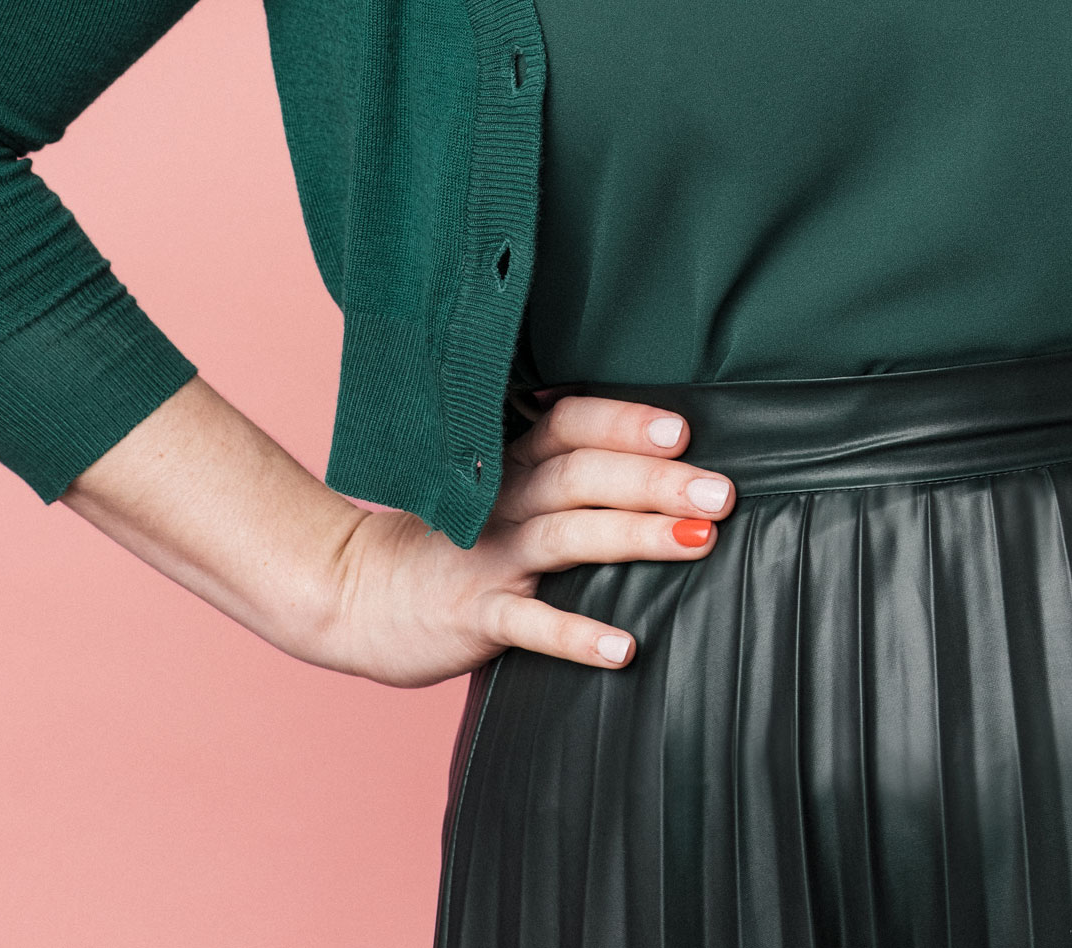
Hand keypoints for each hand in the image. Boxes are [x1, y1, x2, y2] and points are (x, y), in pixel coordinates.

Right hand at [313, 394, 735, 684]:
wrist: (350, 594)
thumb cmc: (445, 540)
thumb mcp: (496, 491)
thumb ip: (558, 473)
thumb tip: (654, 462)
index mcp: (510, 463)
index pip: (570, 423)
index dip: (625, 423)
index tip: (682, 430)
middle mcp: (502, 500)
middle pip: (583, 475)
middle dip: (655, 479)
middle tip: (721, 490)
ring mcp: (486, 556)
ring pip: (568, 535)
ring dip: (637, 535)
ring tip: (699, 541)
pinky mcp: (472, 615)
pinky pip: (528, 623)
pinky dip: (575, 634)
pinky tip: (623, 647)